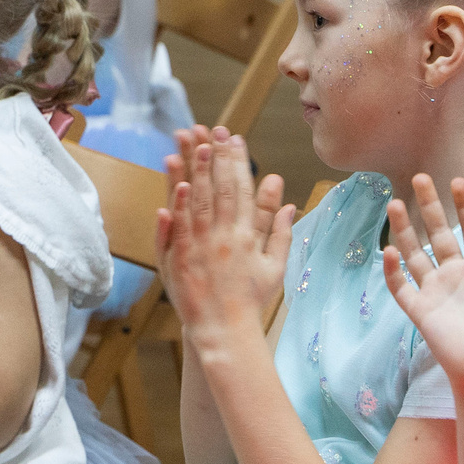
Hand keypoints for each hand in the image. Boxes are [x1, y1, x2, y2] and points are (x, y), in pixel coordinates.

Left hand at [158, 126, 293, 341]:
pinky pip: (177, 228)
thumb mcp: (274, 266)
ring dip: (197, 171)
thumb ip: (279, 232)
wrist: (226, 332)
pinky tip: (178, 184)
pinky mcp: (180, 260)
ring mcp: (200, 248)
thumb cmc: (251, 300)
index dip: (238, 162)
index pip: (242, 190)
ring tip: (195, 144)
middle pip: (220, 189)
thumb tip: (286, 202)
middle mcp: (224, 238)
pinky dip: (177, 206)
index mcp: (247, 237)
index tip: (234, 138)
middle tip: (213, 130)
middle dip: (217, 157)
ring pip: (198, 202)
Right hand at [380, 174, 463, 391]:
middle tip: (420, 177)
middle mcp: (457, 276)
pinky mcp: (422, 314)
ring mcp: (437, 293)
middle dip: (429, 205)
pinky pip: (403, 290)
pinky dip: (393, 273)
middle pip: (439, 233)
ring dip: (404, 230)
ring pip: (415, 255)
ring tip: (394, 203)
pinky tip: (387, 253)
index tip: (459, 180)